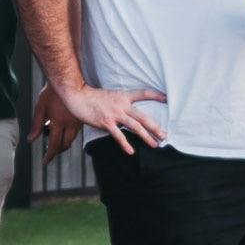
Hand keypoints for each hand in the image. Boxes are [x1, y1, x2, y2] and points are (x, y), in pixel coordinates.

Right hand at [51, 81, 169, 152]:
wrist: (77, 95)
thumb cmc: (92, 97)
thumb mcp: (110, 96)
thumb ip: (120, 104)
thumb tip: (127, 112)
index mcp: (124, 96)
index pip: (143, 93)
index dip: (156, 95)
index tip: (167, 98)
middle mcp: (122, 105)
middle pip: (143, 117)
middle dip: (155, 127)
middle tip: (165, 136)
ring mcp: (114, 114)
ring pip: (135, 126)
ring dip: (146, 136)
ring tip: (155, 145)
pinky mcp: (105, 122)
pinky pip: (118, 135)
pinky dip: (125, 144)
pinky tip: (131, 151)